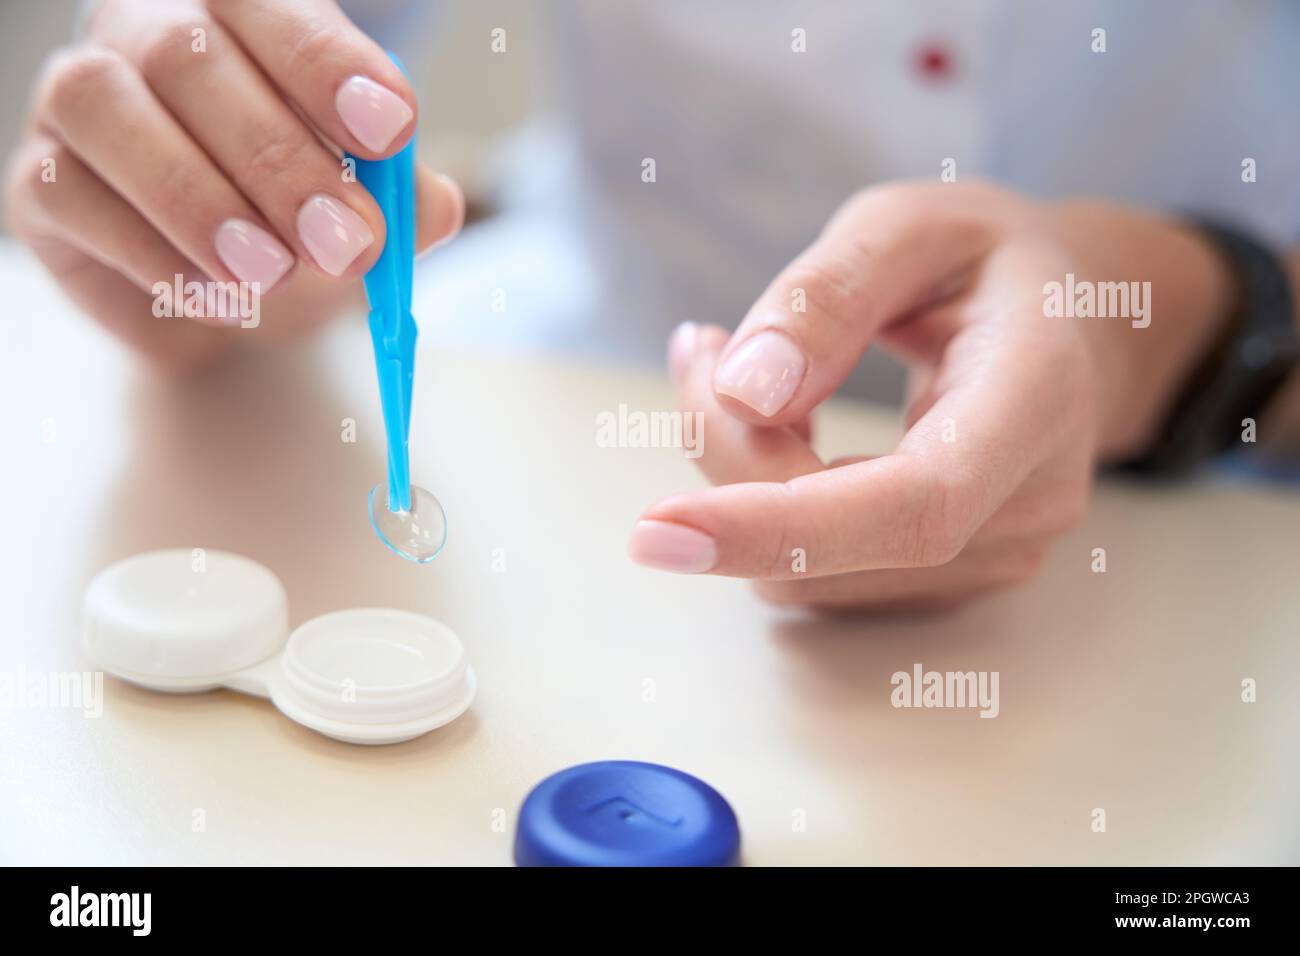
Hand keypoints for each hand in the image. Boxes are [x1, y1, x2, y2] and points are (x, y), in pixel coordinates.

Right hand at [4, 0, 463, 369]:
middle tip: (346, 242)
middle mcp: (143, 34)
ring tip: (272, 275)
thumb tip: (437, 207)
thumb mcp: (361, 202)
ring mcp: (78, 102)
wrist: (217, 288)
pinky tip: (223, 298)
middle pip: (186, 56)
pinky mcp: (40, 182)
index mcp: (235, 14)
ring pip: (105, 109)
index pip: (267, 5)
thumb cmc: (294, 217)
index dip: (326, 64)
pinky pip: (70, 197)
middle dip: (277, 158)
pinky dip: (155, 255)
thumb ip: (399, 196)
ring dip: (199, 200)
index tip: (391, 131)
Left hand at [630, 181, 1233, 610]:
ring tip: (751, 370)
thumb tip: (746, 393)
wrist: (1070, 320)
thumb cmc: (982, 260)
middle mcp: (1030, 501)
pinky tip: (782, 426)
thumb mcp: (908, 225)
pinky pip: (821, 576)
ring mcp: (999, 555)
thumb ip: (827, 296)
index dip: (781, 529)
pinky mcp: (953, 580)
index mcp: (1037, 396)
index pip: (914, 505)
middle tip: (701, 349)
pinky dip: (769, 508)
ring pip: (810, 575)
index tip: (657, 531)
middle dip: (732, 457)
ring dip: (741, 481)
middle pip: (836, 542)